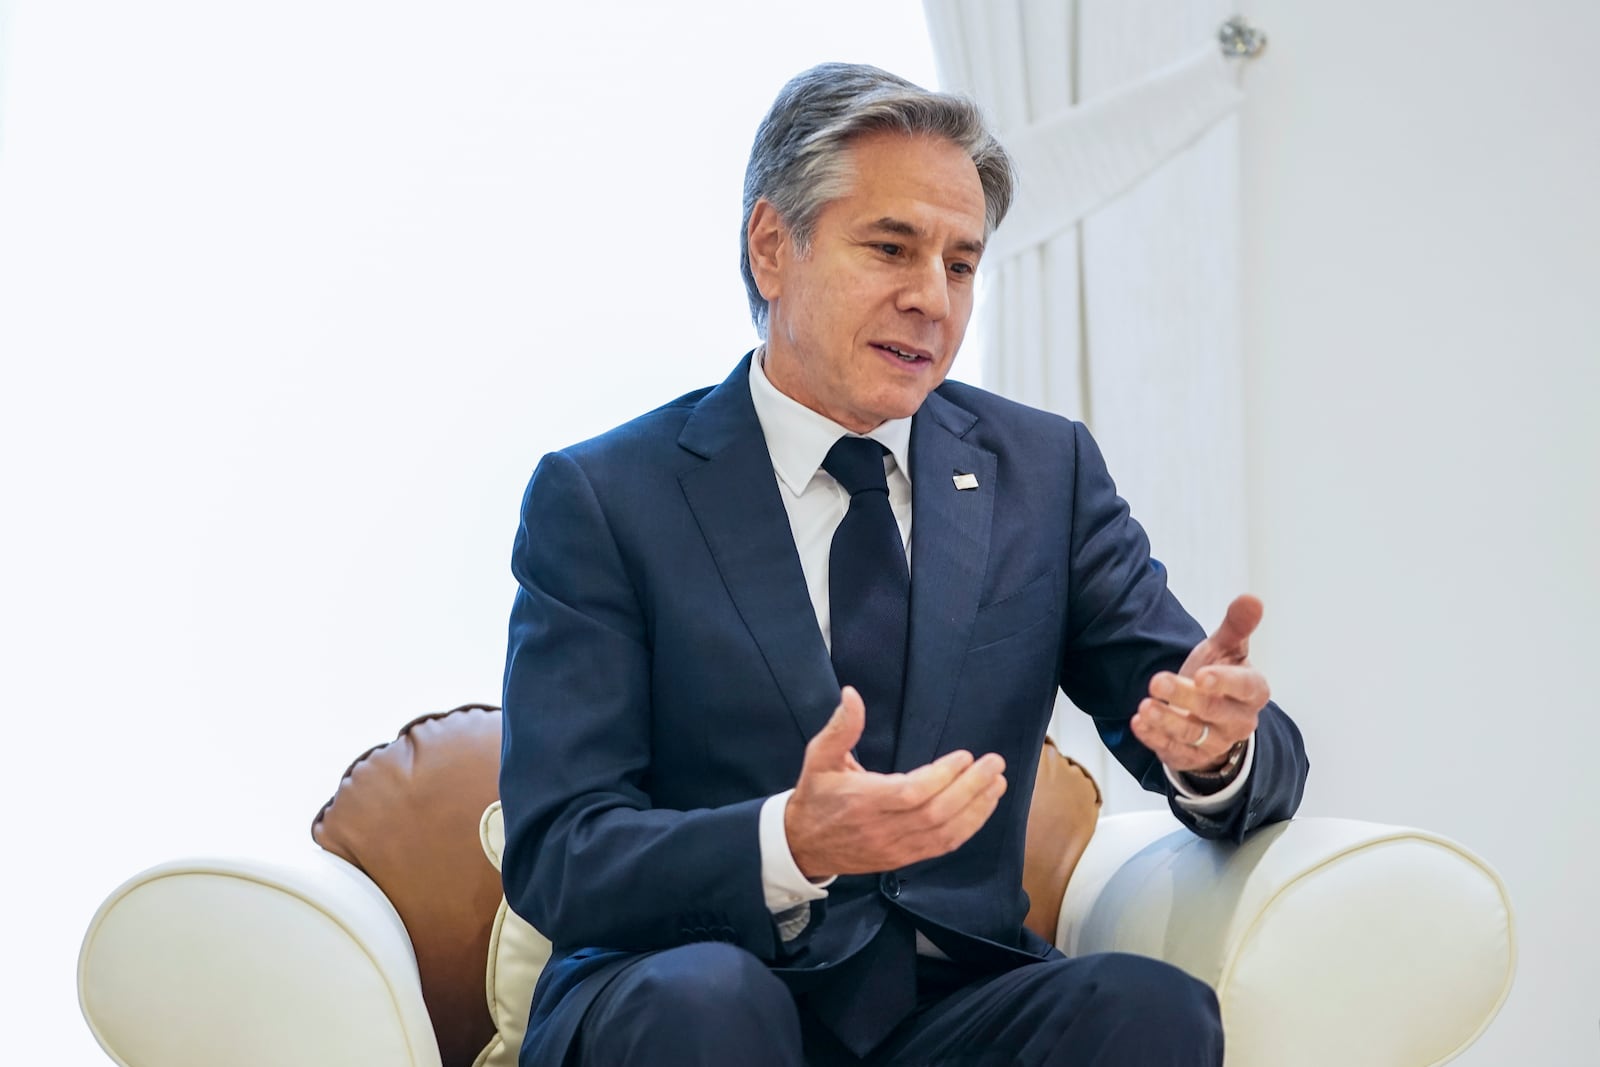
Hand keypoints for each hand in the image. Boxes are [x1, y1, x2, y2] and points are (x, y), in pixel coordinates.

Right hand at [784, 687, 1007, 878]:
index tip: (964, 756)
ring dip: (976, 809)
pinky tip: (983, 808)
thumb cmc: (816, 796)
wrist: (802, 845)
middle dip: (971, 789)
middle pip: (936, 813)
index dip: (942, 776)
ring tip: (998, 784)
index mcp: (862, 801)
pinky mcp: (903, 859)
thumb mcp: (819, 757)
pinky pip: (941, 847)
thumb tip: (852, 694)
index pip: (911, 793)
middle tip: (994, 764)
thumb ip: (840, 728)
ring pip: (944, 834)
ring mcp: (895, 848)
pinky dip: (967, 828)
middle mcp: (882, 828)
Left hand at [1131, 594, 1270, 773]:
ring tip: (1144, 706)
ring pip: (1192, 733)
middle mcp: (1238, 721)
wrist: (1209, 716)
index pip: (1245, 687)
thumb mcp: (1227, 650)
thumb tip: (1251, 599)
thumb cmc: (1218, 677)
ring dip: (1166, 721)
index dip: (1225, 682)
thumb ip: (1236, 626)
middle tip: (1157, 680)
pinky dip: (1154, 738)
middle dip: (1184, 697)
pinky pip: (1173, 750)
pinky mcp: (1191, 757)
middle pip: (1213, 710)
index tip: (1202, 675)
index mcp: (1252, 692)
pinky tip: (1138, 723)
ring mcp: (1215, 742)